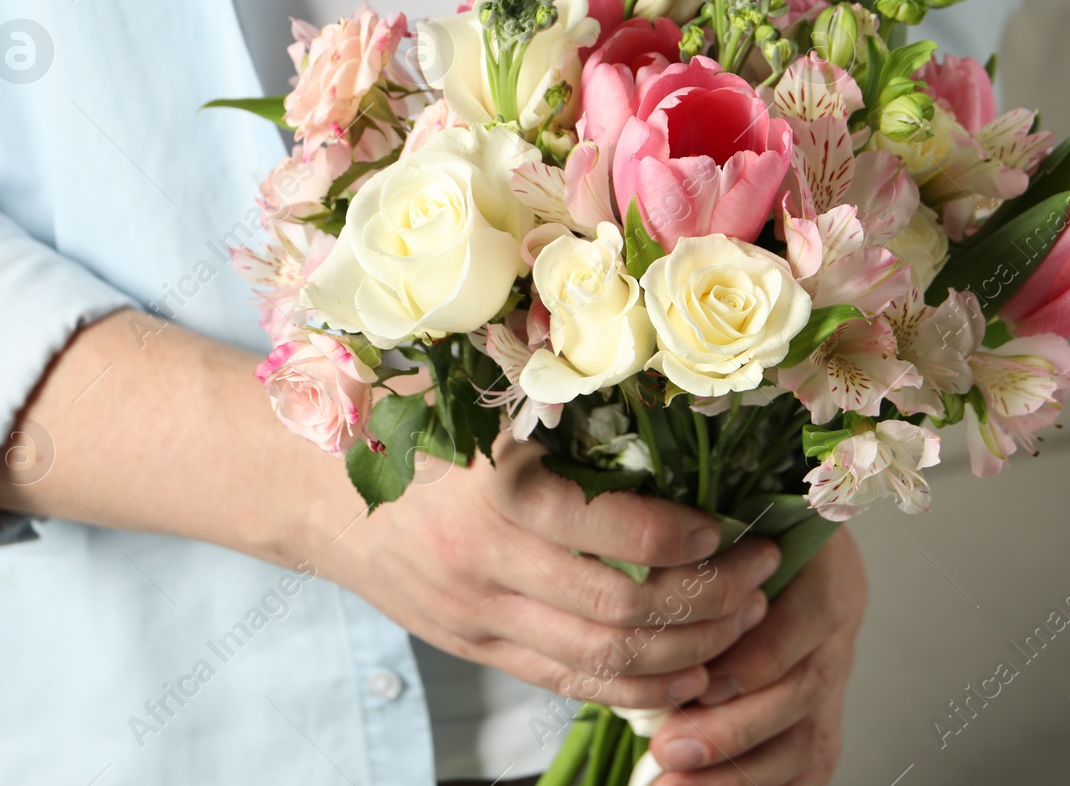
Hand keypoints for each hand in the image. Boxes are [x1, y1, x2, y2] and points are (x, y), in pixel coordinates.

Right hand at [311, 434, 783, 708]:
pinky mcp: (474, 646)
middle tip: (761, 579)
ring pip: (601, 661)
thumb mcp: (471, 390)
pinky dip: (632, 686)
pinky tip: (683, 674)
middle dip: (708, 602)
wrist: (307, 485)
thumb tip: (662, 382)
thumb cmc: (403, 416)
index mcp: (494, 489)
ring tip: (740, 626)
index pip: (613, 533)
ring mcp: (478, 615)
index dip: (685, 539)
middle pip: (621, 610)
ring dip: (685, 652)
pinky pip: (565, 682)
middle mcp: (486, 564)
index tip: (731, 526)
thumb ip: (554, 394)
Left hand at [647, 529, 866, 785]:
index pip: (815, 613)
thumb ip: (704, 564)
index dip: (762, 656)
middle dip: (736, 730)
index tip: (701, 684)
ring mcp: (834, 676)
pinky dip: (769, 785)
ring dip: (742, 773)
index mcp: (825, 565)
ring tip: (675, 785)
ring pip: (811, 738)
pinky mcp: (824, 714)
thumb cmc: (732, 540)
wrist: (770, 544)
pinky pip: (813, 764)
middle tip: (670, 748)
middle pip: (806, 689)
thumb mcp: (727, 530)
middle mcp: (836, 625)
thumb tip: (645, 620)